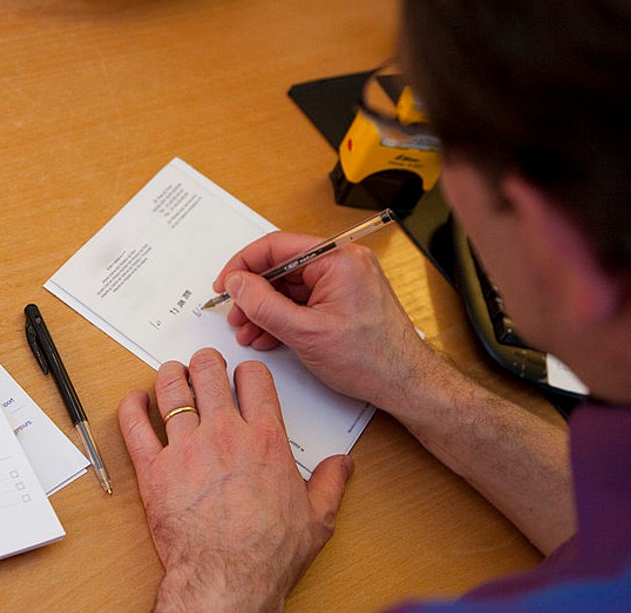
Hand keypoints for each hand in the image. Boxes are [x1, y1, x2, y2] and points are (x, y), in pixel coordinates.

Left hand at [118, 349, 352, 611]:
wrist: (228, 579)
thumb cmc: (269, 553)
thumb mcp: (316, 518)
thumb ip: (331, 483)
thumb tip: (344, 465)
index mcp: (265, 440)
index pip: (254, 379)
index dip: (247, 370)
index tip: (242, 376)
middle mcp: (225, 434)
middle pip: (208, 372)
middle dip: (205, 362)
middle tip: (202, 366)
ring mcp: (187, 448)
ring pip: (171, 390)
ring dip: (170, 376)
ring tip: (171, 375)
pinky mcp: (155, 470)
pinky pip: (135, 426)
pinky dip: (132, 407)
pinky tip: (136, 401)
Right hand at [212, 232, 436, 412]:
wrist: (406, 383)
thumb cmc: (371, 359)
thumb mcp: (305, 333)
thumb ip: (264, 305)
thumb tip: (237, 284)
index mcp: (338, 259)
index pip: (277, 247)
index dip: (243, 265)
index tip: (224, 284)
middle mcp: (343, 262)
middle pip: (282, 267)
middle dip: (254, 294)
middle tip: (235, 315)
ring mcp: (345, 280)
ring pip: (291, 286)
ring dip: (266, 309)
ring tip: (249, 331)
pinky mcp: (345, 298)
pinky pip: (305, 299)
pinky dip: (285, 316)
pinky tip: (268, 335)